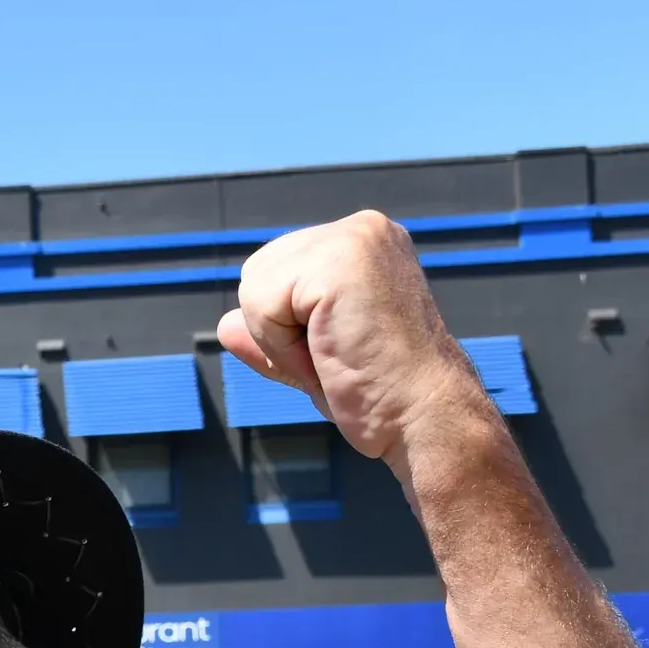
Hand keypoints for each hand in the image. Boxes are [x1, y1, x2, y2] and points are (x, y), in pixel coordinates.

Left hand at [217, 212, 494, 463]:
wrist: (424, 419)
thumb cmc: (379, 396)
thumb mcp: (313, 359)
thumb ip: (270, 335)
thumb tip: (223, 325)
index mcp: (363, 243)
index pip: (275, 272)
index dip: (287, 329)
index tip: (340, 352)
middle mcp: (363, 228)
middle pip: (256, 274)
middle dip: (278, 331)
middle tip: (337, 358)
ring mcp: (353, 238)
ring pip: (254, 289)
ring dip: (280, 341)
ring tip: (337, 356)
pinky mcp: (339, 261)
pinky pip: (260, 306)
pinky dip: (282, 347)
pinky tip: (332, 355)